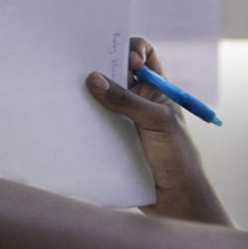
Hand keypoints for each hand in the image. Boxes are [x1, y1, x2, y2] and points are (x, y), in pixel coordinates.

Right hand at [87, 38, 223, 223]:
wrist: (173, 198)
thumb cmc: (177, 156)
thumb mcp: (157, 123)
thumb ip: (127, 101)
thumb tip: (93, 79)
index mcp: (156, 88)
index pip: (144, 54)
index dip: (134, 49)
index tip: (129, 62)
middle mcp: (138, 99)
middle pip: (115, 72)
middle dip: (100, 66)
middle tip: (85, 69)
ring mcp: (122, 119)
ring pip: (100, 97)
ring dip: (88, 94)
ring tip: (72, 91)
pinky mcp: (109, 139)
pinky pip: (93, 121)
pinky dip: (82, 117)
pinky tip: (70, 116)